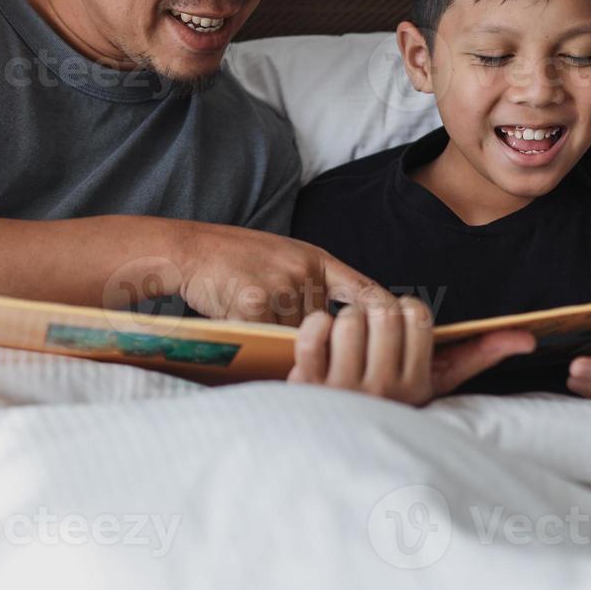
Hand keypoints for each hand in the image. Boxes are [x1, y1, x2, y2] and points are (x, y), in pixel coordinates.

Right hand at [172, 221, 393, 325]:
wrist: (190, 250)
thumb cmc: (235, 259)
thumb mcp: (285, 258)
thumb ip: (311, 285)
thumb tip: (340, 329)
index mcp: (316, 260)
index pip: (364, 289)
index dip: (384, 313)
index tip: (400, 333)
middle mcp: (305, 272)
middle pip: (325, 327)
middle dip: (306, 336)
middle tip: (276, 323)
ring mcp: (282, 287)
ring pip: (297, 338)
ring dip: (278, 340)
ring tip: (249, 315)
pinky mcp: (257, 304)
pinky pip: (268, 340)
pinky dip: (256, 340)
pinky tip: (238, 318)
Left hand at [287, 296, 535, 405]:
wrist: (330, 442)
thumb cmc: (387, 403)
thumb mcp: (432, 385)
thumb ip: (476, 356)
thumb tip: (528, 338)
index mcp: (417, 385)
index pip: (418, 315)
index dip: (403, 308)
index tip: (395, 326)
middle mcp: (385, 391)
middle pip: (384, 312)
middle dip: (372, 310)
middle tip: (366, 330)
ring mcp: (345, 390)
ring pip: (349, 319)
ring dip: (341, 320)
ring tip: (342, 342)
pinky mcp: (308, 386)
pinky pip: (314, 331)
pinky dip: (313, 325)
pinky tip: (318, 343)